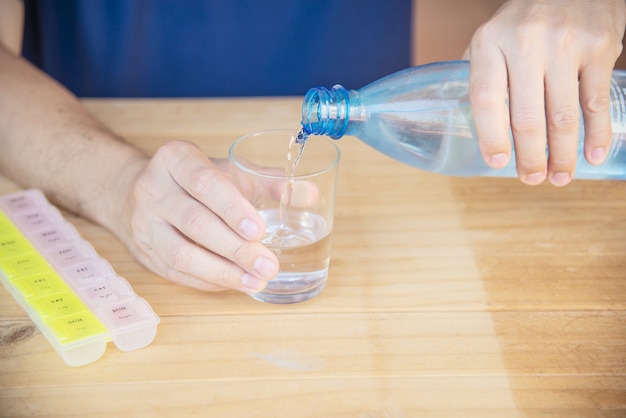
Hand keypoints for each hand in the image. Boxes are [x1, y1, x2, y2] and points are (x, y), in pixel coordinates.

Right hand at [119, 140, 278, 292]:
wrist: (134, 191)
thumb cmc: (193, 179)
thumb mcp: (226, 169)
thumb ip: (267, 180)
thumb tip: (310, 194)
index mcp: (175, 159)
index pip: (202, 182)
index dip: (232, 208)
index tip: (259, 230)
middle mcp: (153, 189)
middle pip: (195, 222)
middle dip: (235, 248)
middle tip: (268, 264)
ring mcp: (143, 223)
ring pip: (181, 254)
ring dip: (222, 271)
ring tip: (256, 280)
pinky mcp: (144, 252)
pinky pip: (176, 273)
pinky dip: (208, 281)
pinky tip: (235, 283)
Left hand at [466, 0, 625, 185]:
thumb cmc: (524, 19)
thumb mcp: (491, 37)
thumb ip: (479, 75)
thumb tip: (465, 124)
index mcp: (490, 42)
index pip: (485, 99)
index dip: (491, 138)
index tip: (497, 162)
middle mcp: (525, 43)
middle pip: (525, 116)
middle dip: (529, 157)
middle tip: (531, 179)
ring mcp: (565, 45)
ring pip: (562, 116)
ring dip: (561, 155)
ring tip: (558, 177)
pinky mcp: (600, 47)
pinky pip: (594, 102)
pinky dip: (596, 134)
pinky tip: (592, 156)